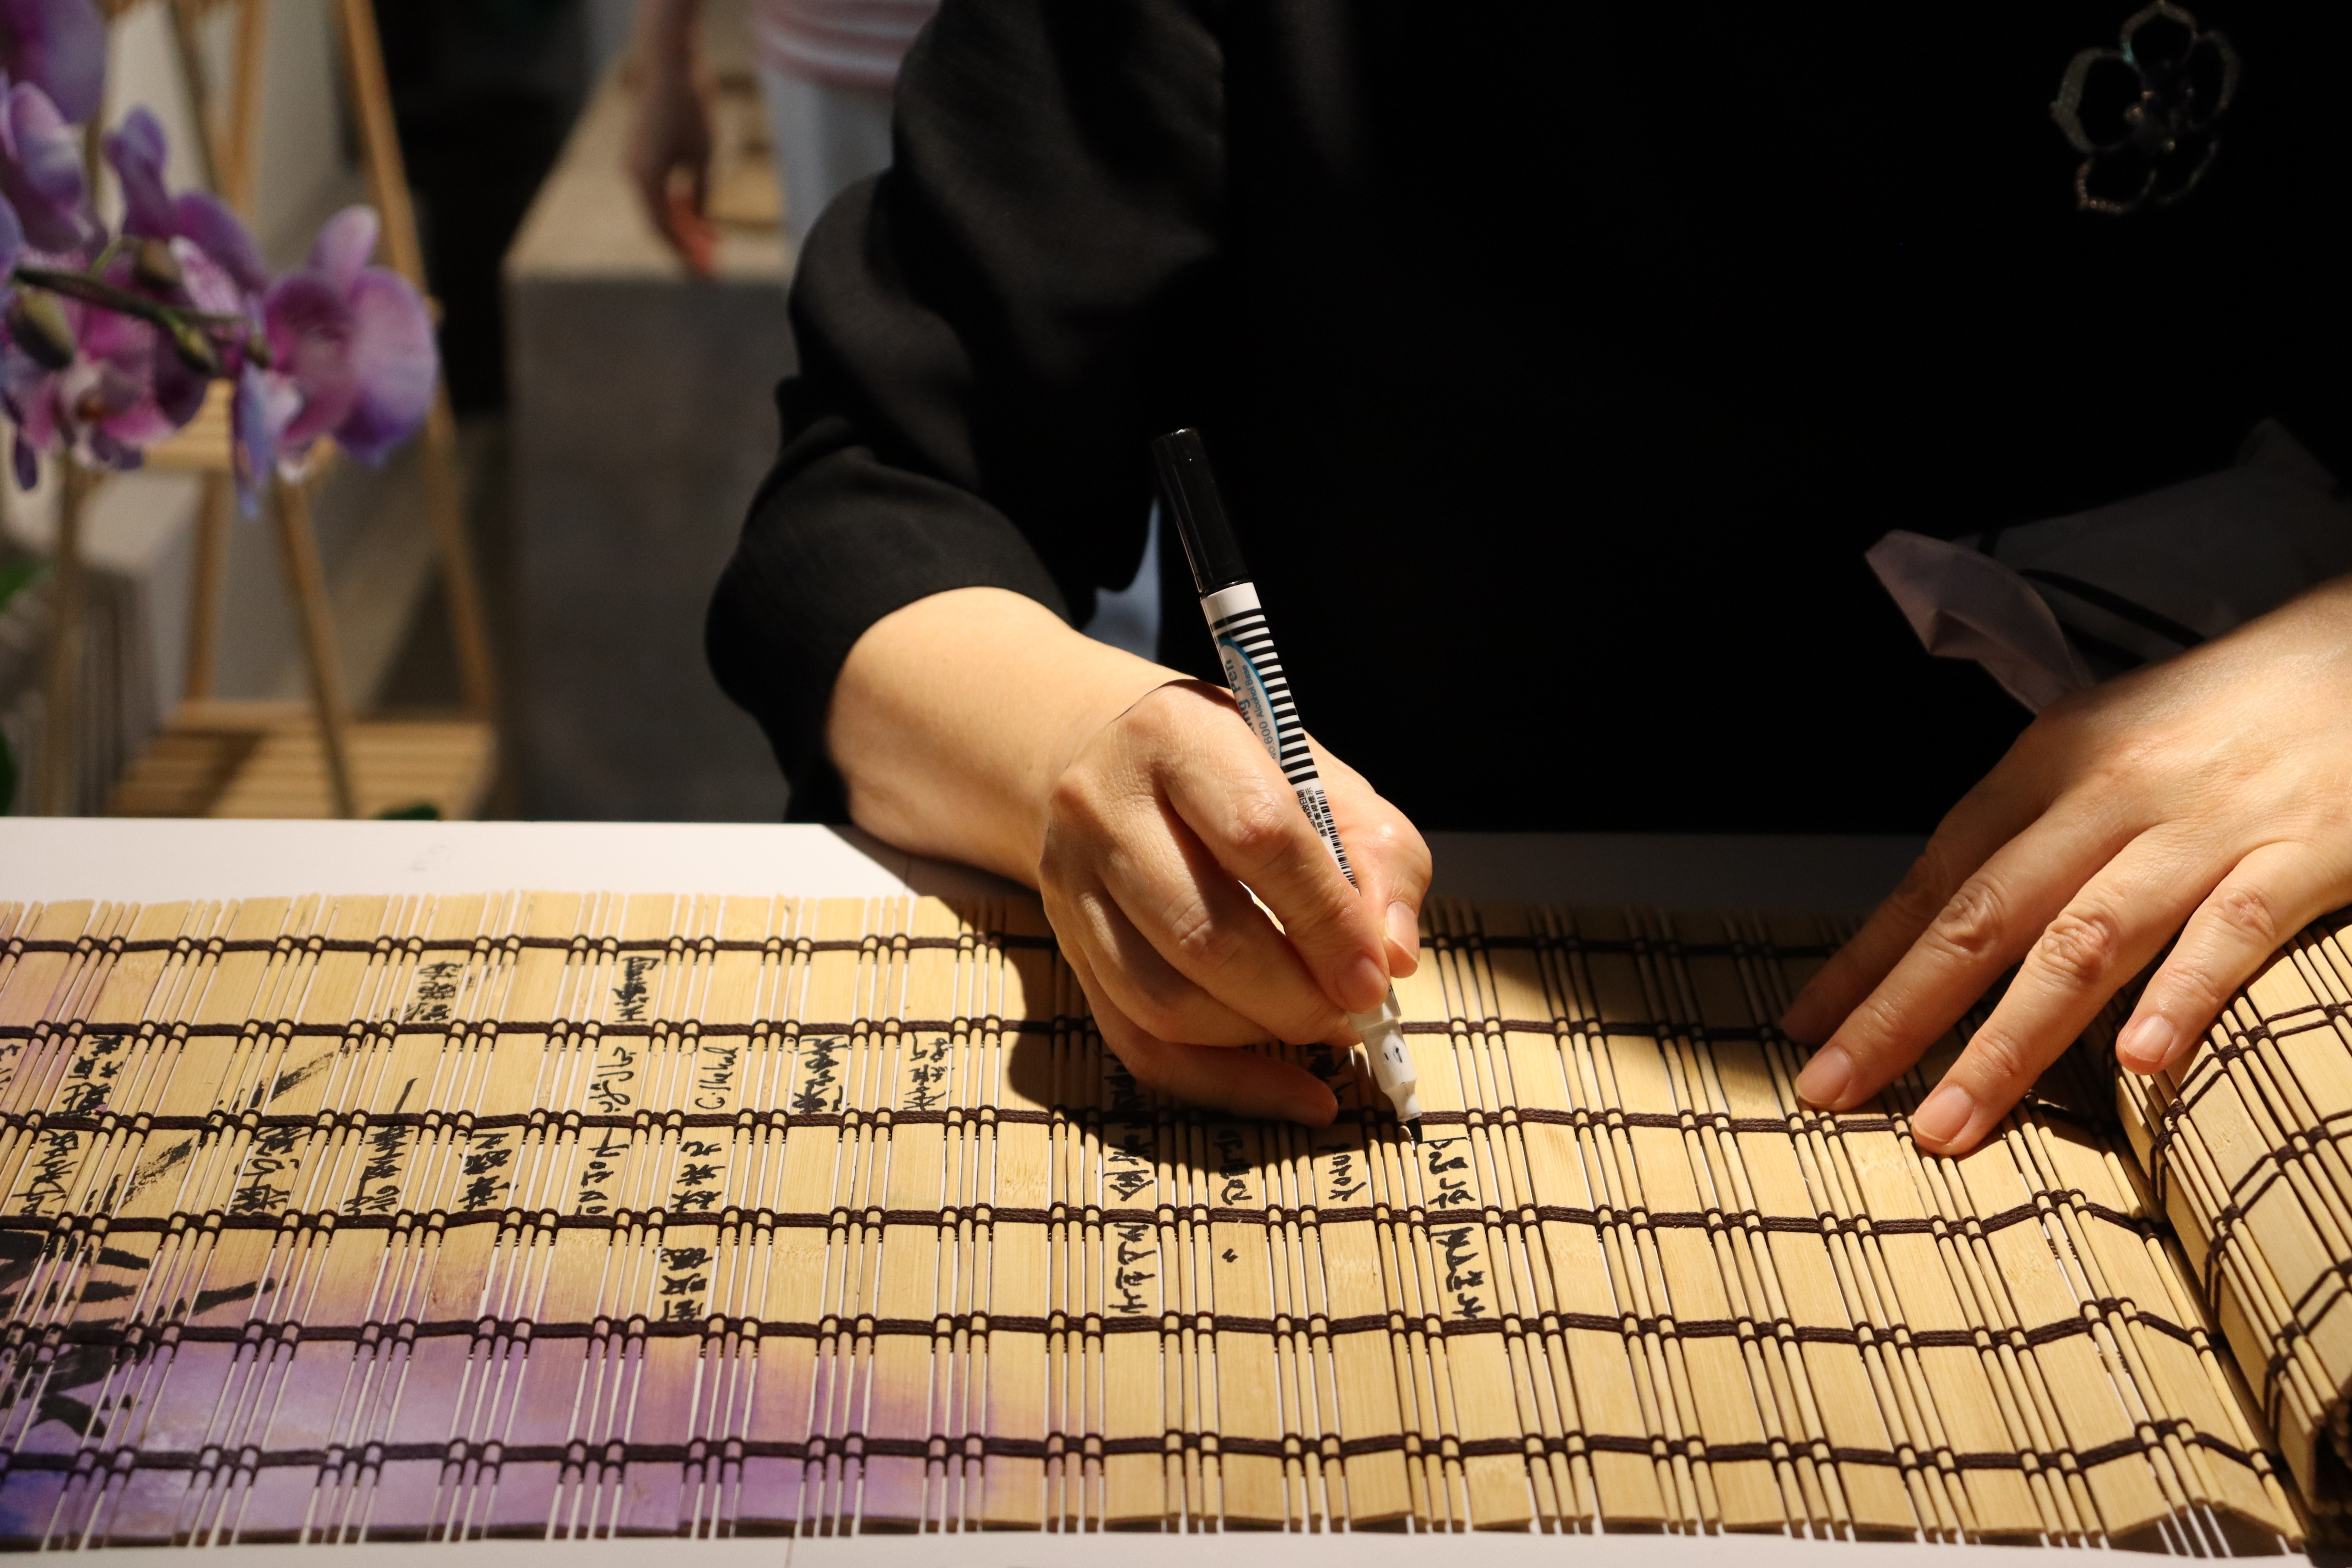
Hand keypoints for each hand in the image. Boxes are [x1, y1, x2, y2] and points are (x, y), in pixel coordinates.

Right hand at [629, 70, 714, 272]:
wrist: (670, 66)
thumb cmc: (690, 109)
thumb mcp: (704, 157)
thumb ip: (701, 193)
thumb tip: (702, 223)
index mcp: (646, 179)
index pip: (663, 229)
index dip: (686, 252)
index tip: (708, 271)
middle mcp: (633, 174)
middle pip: (659, 222)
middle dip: (686, 244)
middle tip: (712, 264)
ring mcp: (634, 163)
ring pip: (658, 207)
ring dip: (684, 225)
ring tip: (713, 241)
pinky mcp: (640, 153)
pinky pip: (657, 189)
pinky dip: (676, 203)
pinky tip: (697, 211)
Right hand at [1038, 680, 1430, 1124]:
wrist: (1129, 770)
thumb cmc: (1247, 780)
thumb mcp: (1328, 785)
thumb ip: (1379, 859)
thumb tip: (1392, 956)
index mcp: (1178, 735)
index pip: (1259, 836)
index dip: (1325, 919)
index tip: (1374, 977)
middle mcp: (1102, 805)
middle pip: (1202, 932)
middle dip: (1294, 996)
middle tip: (1353, 1014)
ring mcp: (1071, 882)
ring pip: (1162, 1000)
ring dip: (1259, 1037)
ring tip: (1319, 1027)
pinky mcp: (1066, 948)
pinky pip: (1139, 1044)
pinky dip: (1224, 1085)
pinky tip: (1293, 1092)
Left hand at [1781, 576, 2351, 1153]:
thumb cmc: (2223, 717)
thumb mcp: (2105, 753)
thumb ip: (2034, 834)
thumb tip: (1943, 926)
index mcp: (2049, 766)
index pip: (1935, 877)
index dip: (1865, 960)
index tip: (1806, 1030)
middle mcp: (2110, 795)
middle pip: (1983, 917)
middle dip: (1900, 1012)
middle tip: (1832, 1091)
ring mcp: (2206, 827)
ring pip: (2086, 942)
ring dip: (2010, 1040)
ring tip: (1950, 1122)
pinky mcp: (2305, 851)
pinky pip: (2235, 930)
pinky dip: (2185, 994)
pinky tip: (2143, 1064)